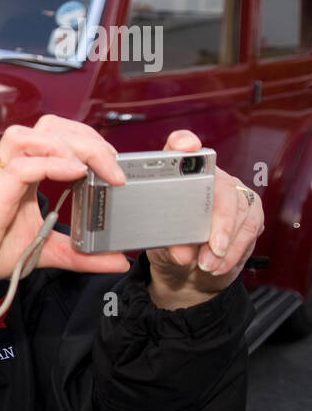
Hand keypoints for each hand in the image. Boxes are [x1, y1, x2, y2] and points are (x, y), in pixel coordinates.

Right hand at [0, 115, 131, 310]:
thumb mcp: (44, 251)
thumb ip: (79, 253)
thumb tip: (116, 260)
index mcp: (22, 174)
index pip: (57, 136)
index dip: (89, 142)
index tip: (113, 168)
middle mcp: (9, 168)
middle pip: (49, 127)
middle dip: (87, 138)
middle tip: (112, 166)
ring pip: (32, 135)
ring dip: (69, 145)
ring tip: (92, 170)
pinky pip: (22, 166)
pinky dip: (52, 164)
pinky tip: (74, 175)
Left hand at [143, 130, 263, 308]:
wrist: (187, 268)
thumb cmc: (170, 245)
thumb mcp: (160, 244)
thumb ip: (168, 245)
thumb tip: (182, 254)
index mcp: (180, 175)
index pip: (180, 147)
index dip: (184, 143)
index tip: (186, 147)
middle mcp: (210, 177)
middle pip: (221, 186)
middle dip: (219, 221)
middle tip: (212, 247)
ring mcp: (232, 192)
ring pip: (240, 209)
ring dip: (226, 241)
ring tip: (209, 264)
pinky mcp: (250, 210)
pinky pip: (251, 226)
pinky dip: (235, 249)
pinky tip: (221, 264)